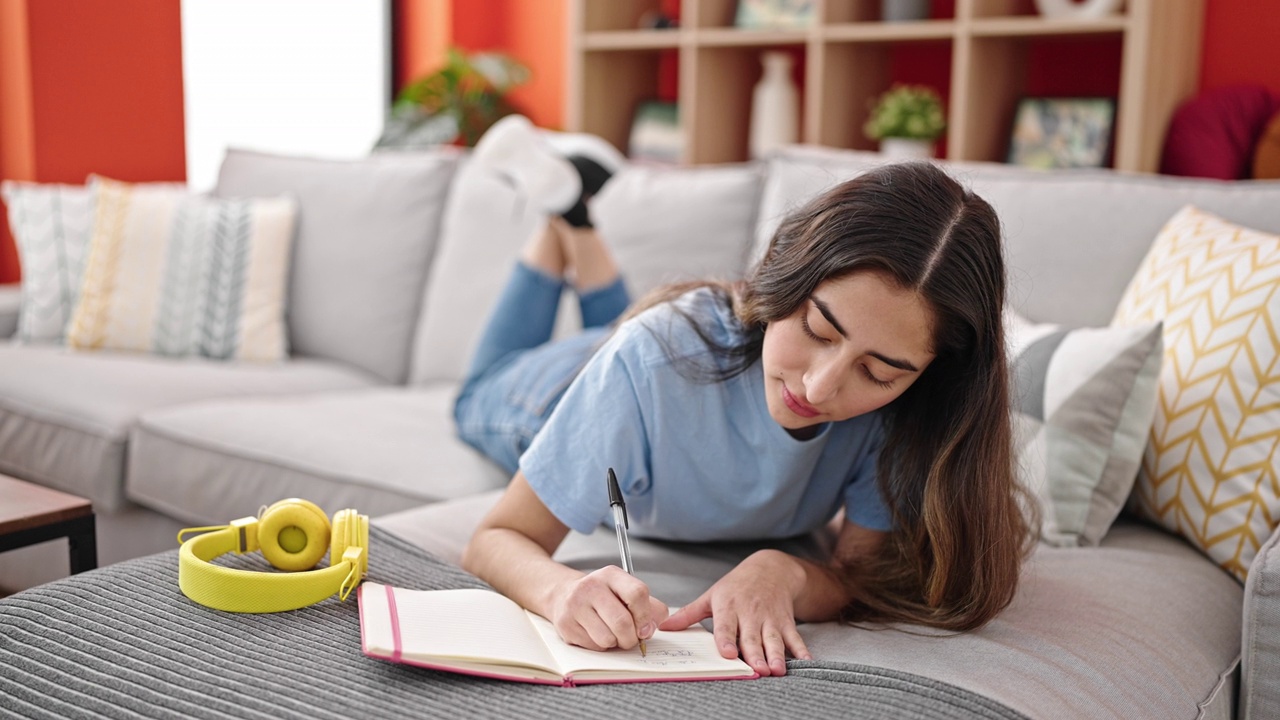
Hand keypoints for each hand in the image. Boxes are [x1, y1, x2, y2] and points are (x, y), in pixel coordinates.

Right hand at [549, 566, 668, 651]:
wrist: (564, 594)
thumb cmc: (603, 596)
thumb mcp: (626, 592)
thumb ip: (649, 607)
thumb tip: (651, 627)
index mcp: (611, 575)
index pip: (637, 594)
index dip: (645, 616)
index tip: (645, 628)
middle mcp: (591, 587)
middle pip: (622, 622)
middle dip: (631, 638)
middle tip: (629, 638)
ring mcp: (575, 605)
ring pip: (607, 639)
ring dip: (615, 643)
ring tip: (611, 634)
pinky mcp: (565, 624)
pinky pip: (593, 646)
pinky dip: (600, 646)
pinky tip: (595, 633)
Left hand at [658, 550, 811, 676]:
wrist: (771, 568)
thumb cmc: (737, 585)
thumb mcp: (712, 595)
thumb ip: (689, 614)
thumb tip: (663, 626)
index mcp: (728, 607)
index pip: (726, 626)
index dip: (727, 639)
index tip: (728, 653)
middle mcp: (750, 613)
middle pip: (752, 637)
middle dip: (755, 653)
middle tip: (758, 669)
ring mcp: (770, 618)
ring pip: (774, 639)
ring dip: (777, 655)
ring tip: (778, 670)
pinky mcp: (786, 621)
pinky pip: (795, 637)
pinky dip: (802, 650)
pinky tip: (806, 662)